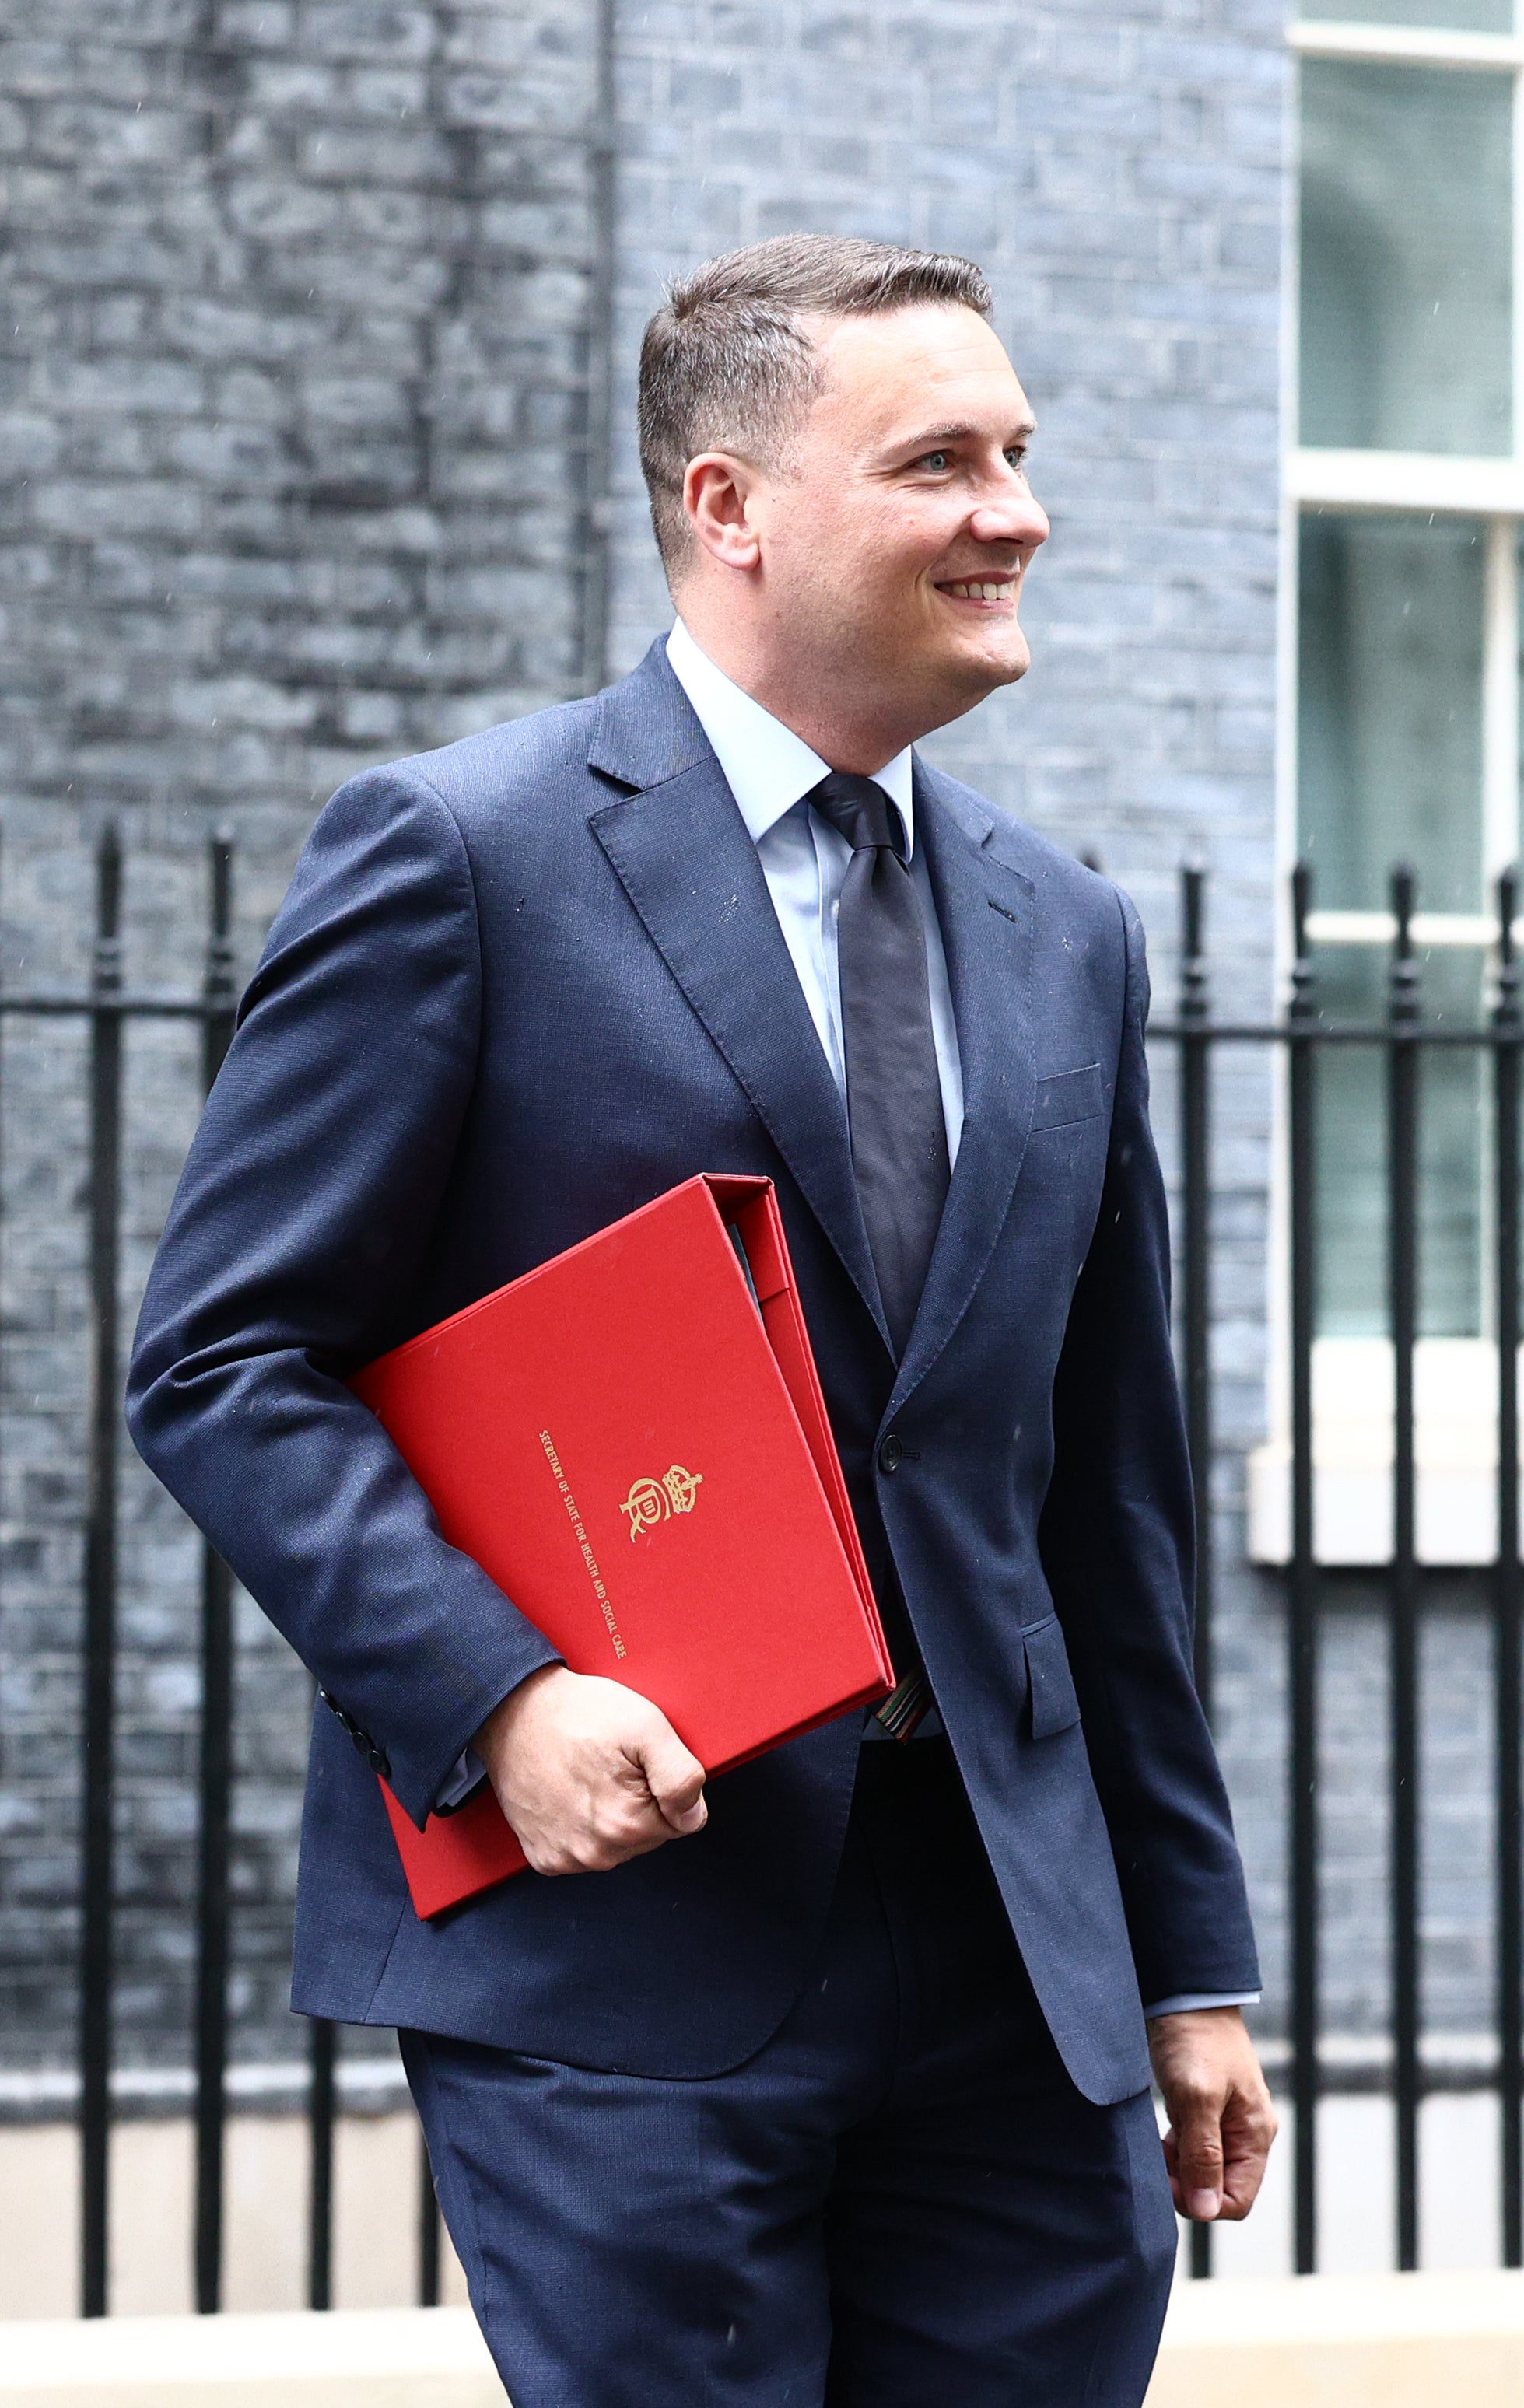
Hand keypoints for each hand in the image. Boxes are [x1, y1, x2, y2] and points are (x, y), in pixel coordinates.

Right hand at [473, 1664, 707, 1876]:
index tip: (637, 1763)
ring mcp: (566, 1859)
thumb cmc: (578, 1713)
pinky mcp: (544, 1857)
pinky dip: (581, 1825)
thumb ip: (682, 1777)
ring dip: (610, 1814)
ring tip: (589, 1775)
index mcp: (628, 1825)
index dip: (665, 1786)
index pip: (682, 1821)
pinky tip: (569, 1794)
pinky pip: (583, 1849)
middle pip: (649, 1835)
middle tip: (612, 1764)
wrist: (512, 1711)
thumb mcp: (646, 1726)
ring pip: (617, 1844)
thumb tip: (693, 1816)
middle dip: (640, 1801)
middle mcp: (597, 1854)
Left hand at [1147, 2005, 1276, 2221]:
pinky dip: (1174, 2148)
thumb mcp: (1197, 2097)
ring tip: (1160, 2141)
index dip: (1202, 2201)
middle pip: (1218, 2187)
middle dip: (1186, 2182)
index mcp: (1255, 2134)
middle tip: (1160, 2158)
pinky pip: (1193, 2147)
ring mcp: (1226, 2121)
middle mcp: (1246, 2133)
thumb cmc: (1195, 2041)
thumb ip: (1203, 2155)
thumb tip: (1206, 2211)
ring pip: (1202, 2168)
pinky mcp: (1205, 2110)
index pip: (1237, 2200)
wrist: (1184, 1995)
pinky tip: (1162, 2130)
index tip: (1169, 2180)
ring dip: (1177, 2165)